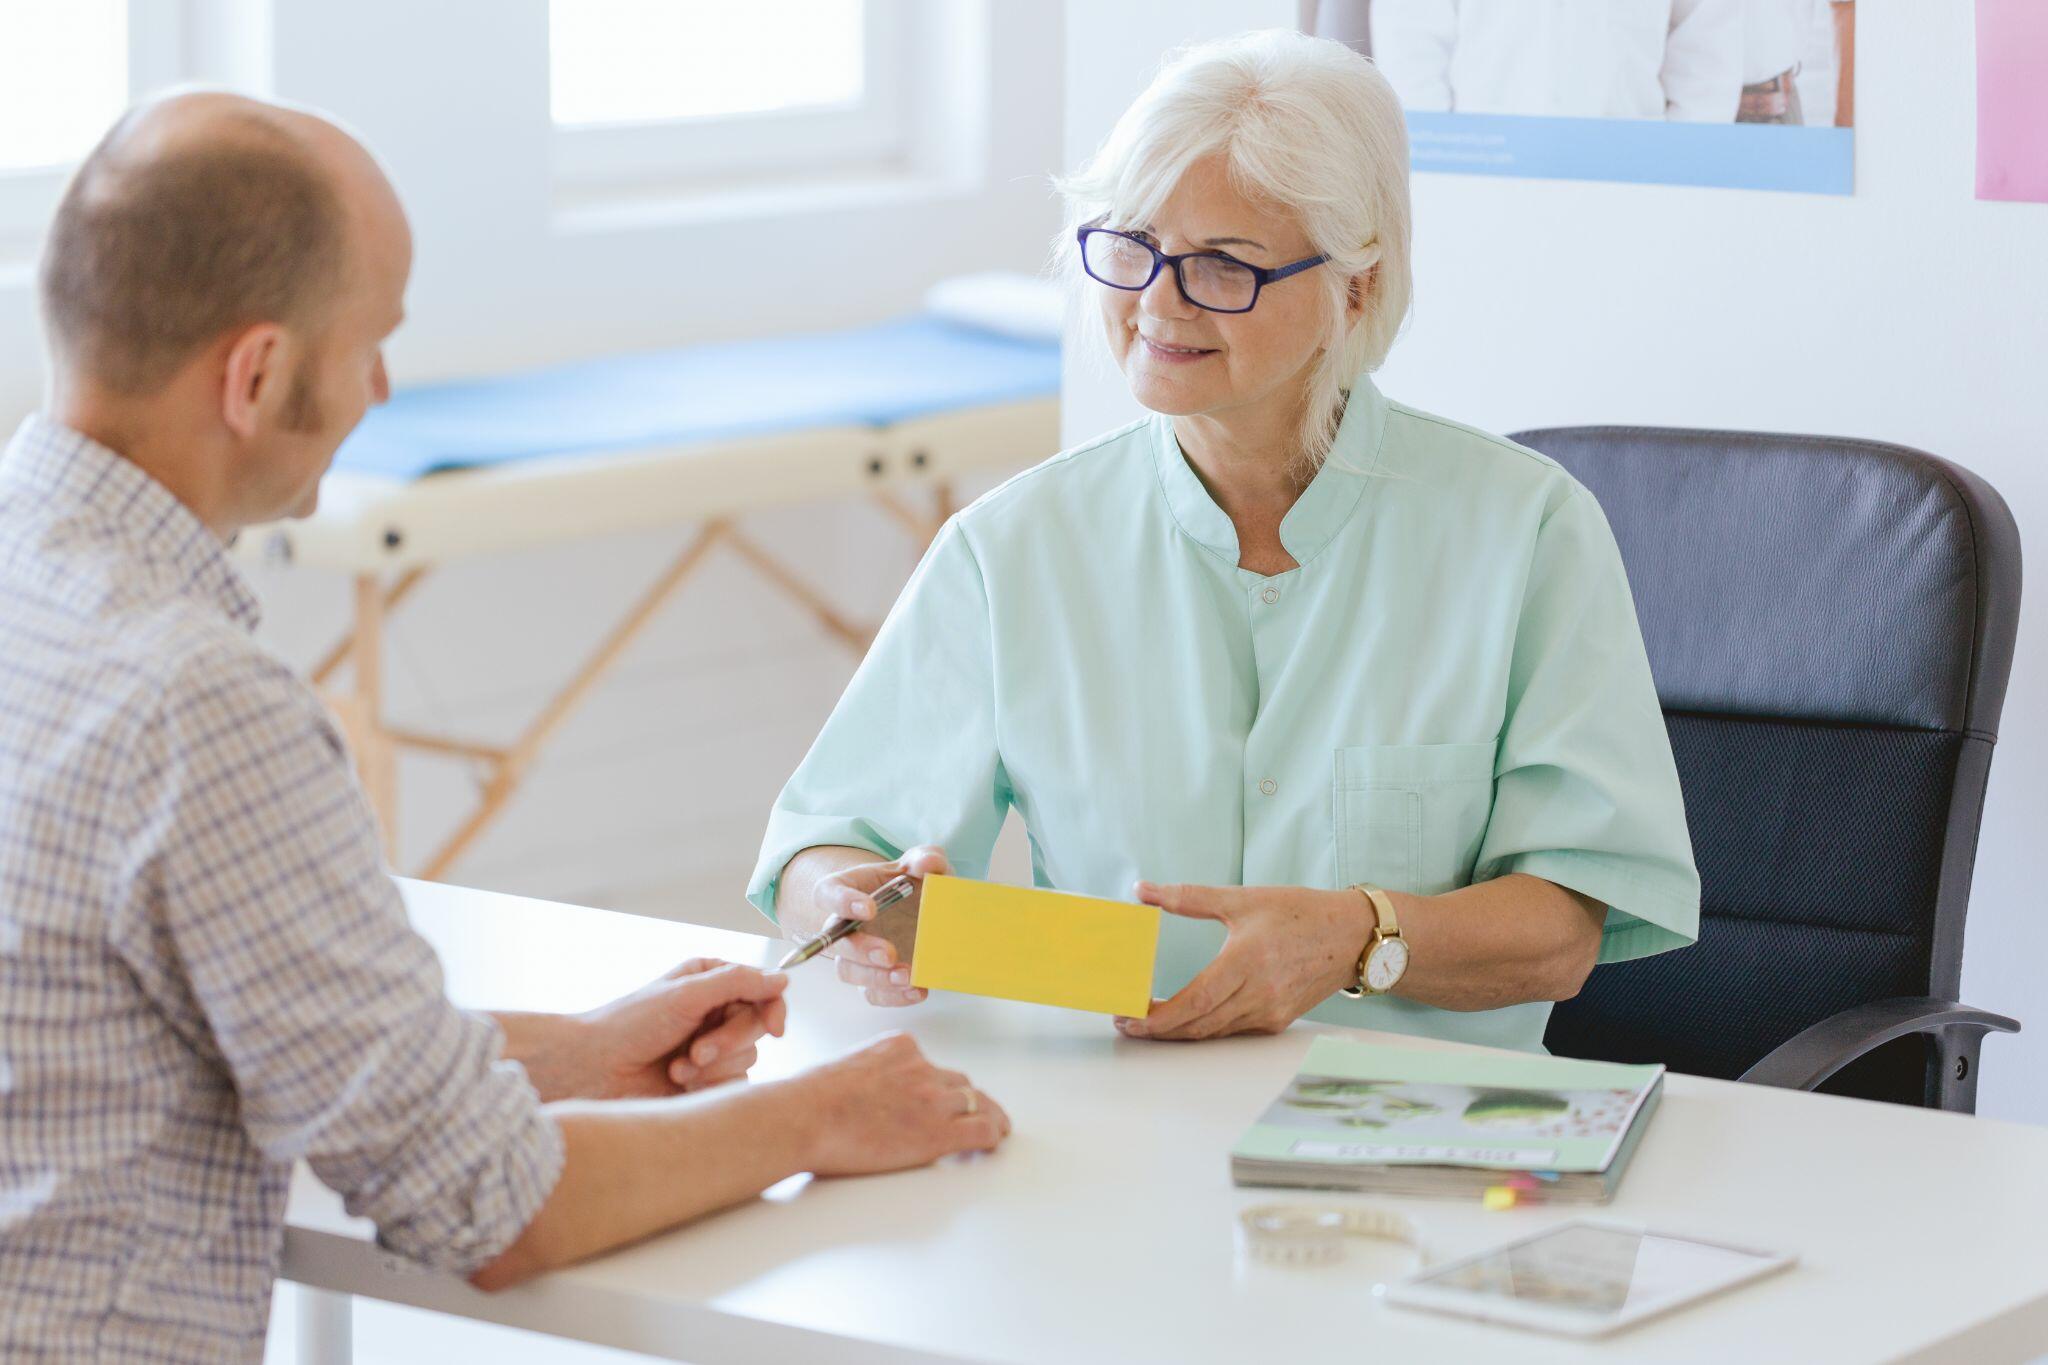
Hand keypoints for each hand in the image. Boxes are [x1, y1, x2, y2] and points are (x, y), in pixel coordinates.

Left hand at [576, 959, 789, 1096]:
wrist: (594, 1070)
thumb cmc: (629, 1025)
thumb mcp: (685, 995)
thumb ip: (737, 983)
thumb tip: (782, 978)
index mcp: (711, 982)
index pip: (763, 991)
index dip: (773, 1010)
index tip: (774, 1030)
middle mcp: (715, 1012)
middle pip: (757, 1028)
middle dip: (727, 1043)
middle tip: (697, 1052)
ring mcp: (712, 1048)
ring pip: (746, 1060)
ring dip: (712, 1068)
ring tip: (677, 1068)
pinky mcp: (706, 1081)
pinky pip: (732, 1086)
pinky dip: (706, 1086)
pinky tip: (677, 1082)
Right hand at [782, 1032, 1008, 1174]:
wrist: (803, 1118)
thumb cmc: (807, 1101)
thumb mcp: (843, 1070)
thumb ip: (868, 1077)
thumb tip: (865, 1097)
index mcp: (897, 1047)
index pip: (930, 1064)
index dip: (939, 1085)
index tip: (941, 1096)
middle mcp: (921, 1067)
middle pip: (958, 1082)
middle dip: (966, 1098)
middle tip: (978, 1111)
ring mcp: (932, 1098)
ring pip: (976, 1102)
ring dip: (987, 1114)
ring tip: (997, 1126)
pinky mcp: (937, 1131)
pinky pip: (981, 1129)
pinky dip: (992, 1134)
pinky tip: (994, 1140)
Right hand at [810, 845, 950, 1006]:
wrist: (924, 910)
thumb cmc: (913, 883)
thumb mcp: (924, 863)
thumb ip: (926, 858)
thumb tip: (927, 863)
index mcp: (847, 889)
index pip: (828, 893)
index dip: (842, 902)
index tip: (870, 909)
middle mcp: (843, 925)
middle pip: (834, 942)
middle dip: (860, 950)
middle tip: (888, 954)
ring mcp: (856, 955)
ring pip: (849, 972)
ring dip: (876, 978)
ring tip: (909, 976)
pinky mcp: (873, 979)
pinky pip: (872, 994)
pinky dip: (893, 997)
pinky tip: (918, 990)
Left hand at [1114, 882, 1365, 1040]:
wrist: (1352, 936)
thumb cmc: (1299, 912)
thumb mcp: (1243, 898)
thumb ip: (1188, 897)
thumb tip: (1143, 890)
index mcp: (1247, 960)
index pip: (1195, 1000)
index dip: (1160, 1016)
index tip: (1130, 1017)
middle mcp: (1259, 993)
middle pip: (1199, 1024)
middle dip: (1159, 1029)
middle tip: (1127, 1024)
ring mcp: (1270, 1011)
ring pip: (1215, 1032)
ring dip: (1179, 1032)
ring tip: (1148, 1023)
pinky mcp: (1278, 1020)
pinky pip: (1233, 1031)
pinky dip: (1207, 1028)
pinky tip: (1187, 1019)